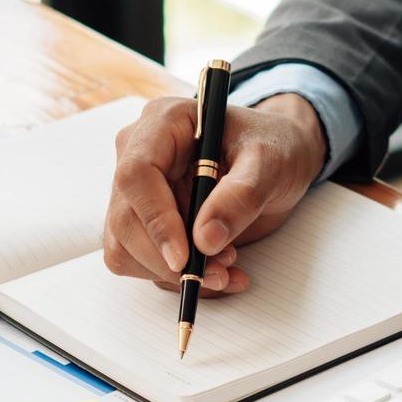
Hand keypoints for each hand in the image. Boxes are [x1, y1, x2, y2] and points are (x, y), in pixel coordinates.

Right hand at [102, 92, 326, 295]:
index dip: (156, 220)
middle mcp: (138, 153)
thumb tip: (204, 240)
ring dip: (171, 273)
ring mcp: (137, 189)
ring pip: (125, 246)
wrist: (276, 161)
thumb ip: (241, 196)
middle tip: (219, 272)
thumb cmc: (273, 147)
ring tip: (225, 269)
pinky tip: (216, 271)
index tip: (184, 257)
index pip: (136, 174)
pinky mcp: (142, 220)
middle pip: (125, 218)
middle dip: (168, 258)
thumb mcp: (271, 164)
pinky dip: (175, 278)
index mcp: (163, 122)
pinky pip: (140, 261)